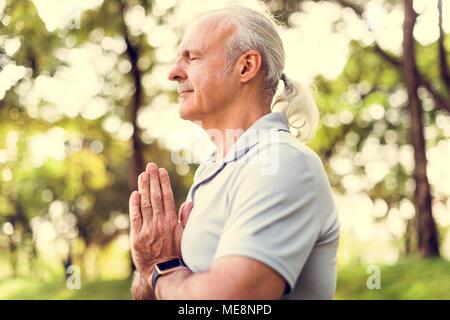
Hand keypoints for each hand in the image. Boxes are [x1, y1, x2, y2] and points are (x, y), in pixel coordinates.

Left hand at [129, 162, 191, 282]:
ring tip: (143, 175)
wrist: (162, 271)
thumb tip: (188, 203)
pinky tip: (135, 193)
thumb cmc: (175, 252)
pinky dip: (134, 204)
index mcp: (171, 222)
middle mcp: (159, 223)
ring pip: (145, 204)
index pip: (167, 197)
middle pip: (155, 197)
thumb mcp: (185, 236)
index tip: (162, 171)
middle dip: (153, 180)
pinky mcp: (136, 236)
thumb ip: (185, 219)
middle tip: (150, 166)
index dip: (164, 183)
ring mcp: (147, 229)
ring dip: (144, 187)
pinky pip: (135, 216)